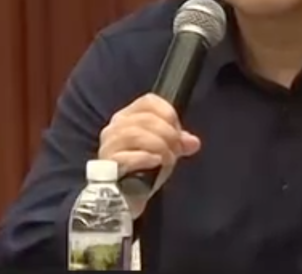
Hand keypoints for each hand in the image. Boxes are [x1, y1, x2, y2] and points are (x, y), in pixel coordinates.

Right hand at [98, 94, 200, 217]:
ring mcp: (109, 146)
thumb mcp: (164, 151)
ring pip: (136, 134)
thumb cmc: (143, 169)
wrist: (124, 199)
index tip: (178, 131)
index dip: (168, 113)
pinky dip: (146, 158)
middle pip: (146, 118)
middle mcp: (114, 128)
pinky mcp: (108, 165)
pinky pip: (128, 156)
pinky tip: (156, 163)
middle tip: (176, 149)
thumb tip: (193, 142)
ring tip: (168, 159)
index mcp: (127, 117)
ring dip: (159, 146)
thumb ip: (178, 143)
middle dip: (168, 133)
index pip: (148, 101)